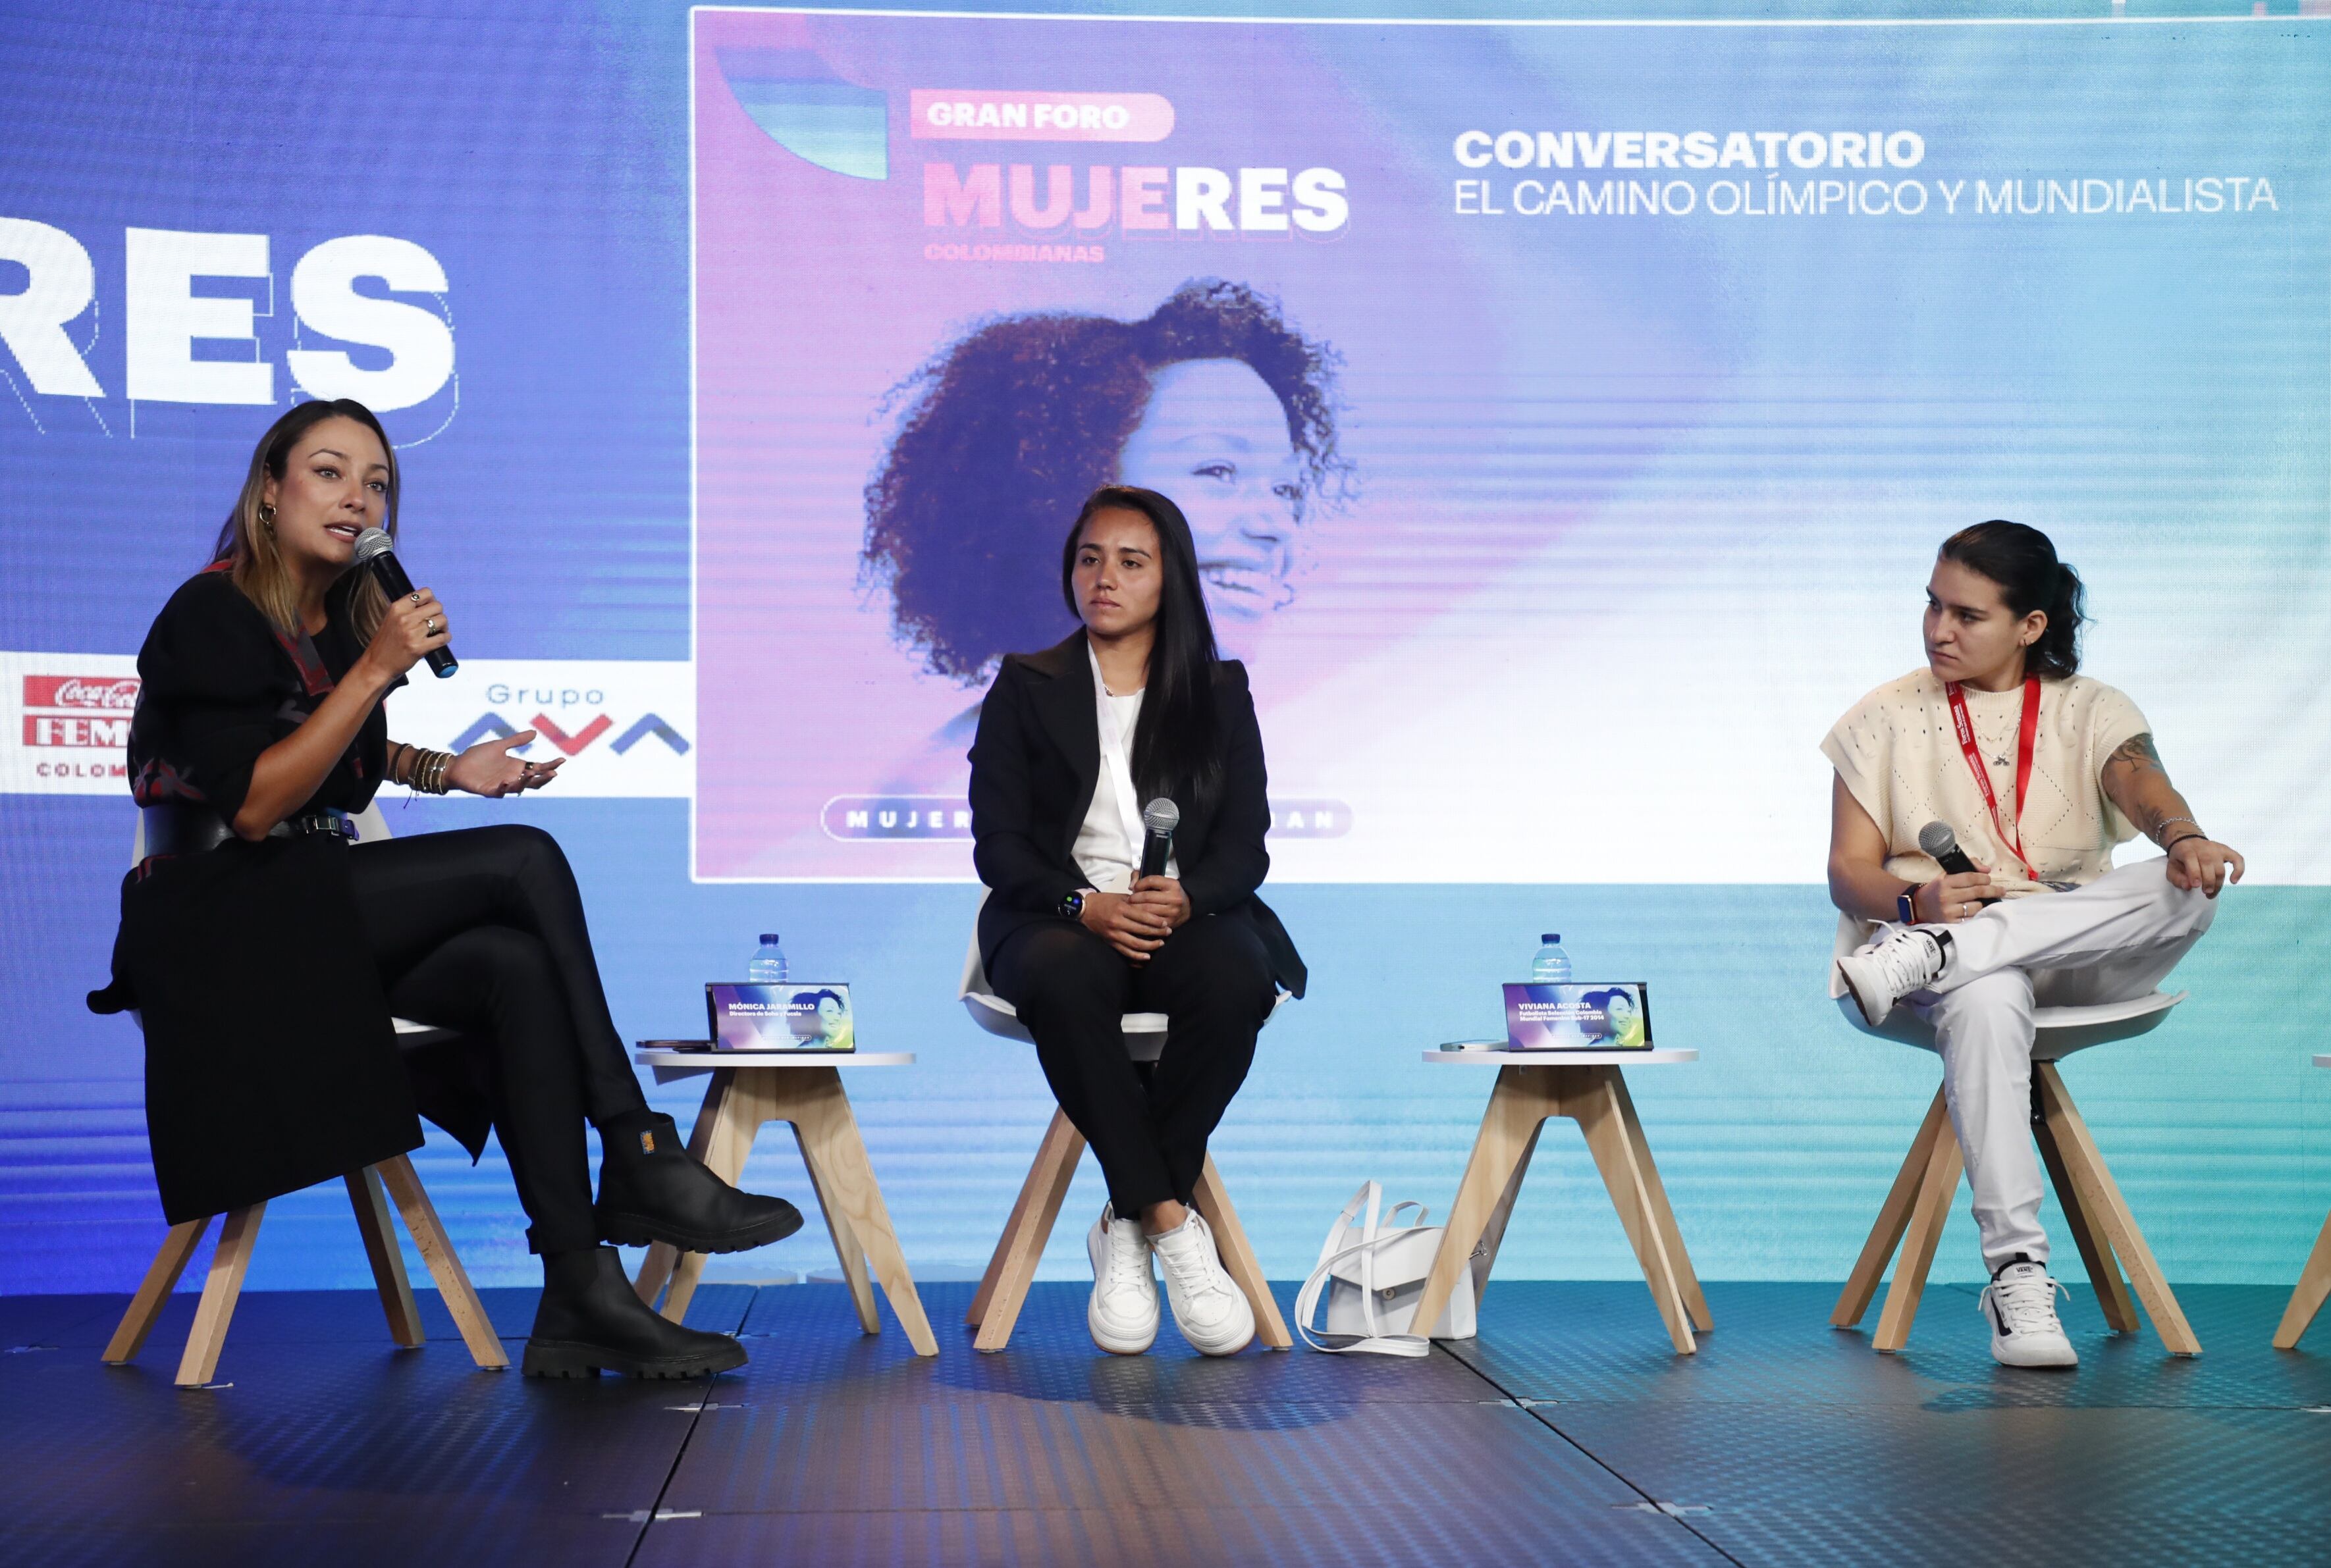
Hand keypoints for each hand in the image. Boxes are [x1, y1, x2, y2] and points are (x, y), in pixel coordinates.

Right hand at [358, 586, 449, 682]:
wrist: (376, 664)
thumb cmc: (386, 643)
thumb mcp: (392, 619)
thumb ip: (407, 610)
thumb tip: (429, 603)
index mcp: (398, 608)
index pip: (425, 593)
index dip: (432, 601)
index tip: (430, 609)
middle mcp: (405, 618)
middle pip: (437, 606)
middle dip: (439, 614)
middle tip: (435, 623)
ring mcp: (412, 633)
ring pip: (442, 620)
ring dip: (444, 626)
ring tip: (438, 632)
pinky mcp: (419, 647)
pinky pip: (443, 638)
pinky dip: (446, 638)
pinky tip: (441, 640)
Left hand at [445, 729, 563, 797]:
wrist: (457, 765)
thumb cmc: (477, 756)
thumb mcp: (499, 745)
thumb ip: (516, 740)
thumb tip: (535, 733)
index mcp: (517, 767)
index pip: (538, 768)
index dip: (550, 765)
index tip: (562, 760)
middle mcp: (513, 777)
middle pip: (534, 781)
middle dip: (544, 778)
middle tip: (553, 773)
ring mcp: (502, 785)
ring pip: (520, 788)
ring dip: (527, 782)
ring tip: (532, 774)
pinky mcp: (490, 791)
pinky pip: (501, 792)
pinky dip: (506, 788)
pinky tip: (508, 781)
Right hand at [1079, 889, 1169, 962]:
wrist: (1085, 910)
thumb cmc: (1104, 901)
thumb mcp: (1120, 897)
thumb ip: (1136, 903)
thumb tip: (1153, 907)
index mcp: (1121, 909)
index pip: (1143, 916)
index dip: (1156, 921)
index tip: (1166, 923)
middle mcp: (1117, 922)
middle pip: (1142, 930)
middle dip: (1157, 933)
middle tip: (1168, 932)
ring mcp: (1113, 934)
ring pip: (1135, 944)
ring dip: (1150, 946)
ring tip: (1160, 943)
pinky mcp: (1110, 942)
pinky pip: (1125, 952)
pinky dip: (1137, 956)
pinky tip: (1146, 956)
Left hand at [1128, 875, 1190, 931]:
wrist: (1186, 908)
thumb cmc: (1168, 893)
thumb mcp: (1160, 882)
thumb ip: (1142, 877)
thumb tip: (1131, 886)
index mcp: (1173, 884)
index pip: (1151, 880)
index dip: (1139, 884)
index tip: (1135, 887)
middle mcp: (1175, 897)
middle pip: (1147, 896)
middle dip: (1134, 898)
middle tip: (1129, 899)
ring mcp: (1173, 911)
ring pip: (1147, 909)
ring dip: (1135, 908)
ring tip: (1131, 907)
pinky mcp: (1169, 922)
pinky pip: (1150, 921)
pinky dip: (1142, 918)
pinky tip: (1137, 916)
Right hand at [1913, 870, 2000, 923]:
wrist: (1918, 906)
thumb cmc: (1936, 889)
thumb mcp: (1946, 875)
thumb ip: (1967, 868)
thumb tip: (1987, 870)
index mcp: (1945, 882)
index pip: (1970, 877)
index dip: (1984, 878)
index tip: (1989, 879)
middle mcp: (1946, 897)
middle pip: (1977, 891)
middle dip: (1993, 890)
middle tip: (2001, 890)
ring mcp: (1949, 911)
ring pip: (1977, 906)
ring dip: (1982, 903)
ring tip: (1980, 902)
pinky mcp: (1951, 923)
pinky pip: (1971, 919)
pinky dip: (1976, 914)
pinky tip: (1976, 911)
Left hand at [2166, 837, 2242, 897]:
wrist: (2188, 841)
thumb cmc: (2181, 858)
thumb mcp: (2171, 867)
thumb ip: (2176, 878)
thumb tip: (2188, 886)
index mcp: (2187, 850)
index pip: (2192, 860)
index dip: (2194, 874)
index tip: (2196, 886)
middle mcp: (2203, 848)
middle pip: (2209, 866)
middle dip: (2208, 882)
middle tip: (2205, 892)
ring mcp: (2216, 849)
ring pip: (2221, 869)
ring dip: (2218, 884)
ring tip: (2211, 893)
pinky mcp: (2227, 851)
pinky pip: (2238, 859)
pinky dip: (2239, 870)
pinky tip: (2233, 881)